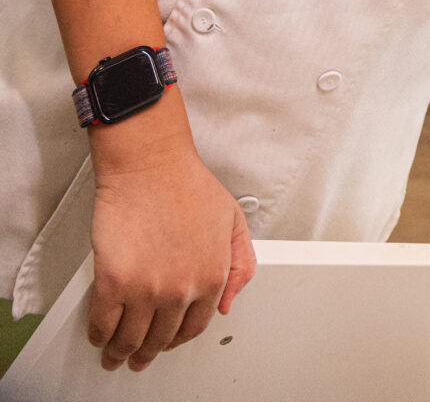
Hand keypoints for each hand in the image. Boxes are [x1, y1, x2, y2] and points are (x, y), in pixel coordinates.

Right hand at [88, 143, 255, 371]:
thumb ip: (239, 264)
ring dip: (120, 352)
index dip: (179, 339)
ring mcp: (145, 289)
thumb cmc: (186, 183)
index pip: (195, 326)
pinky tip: (99, 335)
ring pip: (130, 339)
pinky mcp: (112, 281)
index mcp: (211, 276)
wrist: (150, 163)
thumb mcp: (232, 221)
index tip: (168, 341)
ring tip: (114, 354)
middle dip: (148, 353)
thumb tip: (227, 303)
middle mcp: (180, 289)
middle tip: (139, 357)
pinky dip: (99, 335)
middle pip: (160, 339)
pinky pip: (103, 324)